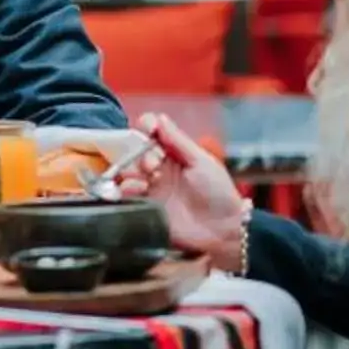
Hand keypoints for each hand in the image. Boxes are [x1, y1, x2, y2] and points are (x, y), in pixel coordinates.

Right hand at [121, 114, 245, 258]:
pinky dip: (126, 189)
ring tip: (145, 182)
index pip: (152, 133)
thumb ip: (178, 141)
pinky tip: (138, 191)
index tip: (148, 128)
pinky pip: (125, 195)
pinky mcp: (145, 208)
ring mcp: (150, 189)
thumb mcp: (202, 162)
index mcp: (173, 154)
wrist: (223, 230)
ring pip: (126, 172)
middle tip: (153, 165)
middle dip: (139, 154)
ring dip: (130, 172)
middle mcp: (158, 169)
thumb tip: (160, 118)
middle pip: (134, 151)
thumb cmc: (218, 194)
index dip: (146, 126)